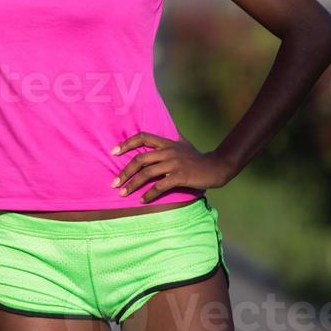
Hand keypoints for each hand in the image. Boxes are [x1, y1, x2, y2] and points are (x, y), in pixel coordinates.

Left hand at [110, 132, 234, 203]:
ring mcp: (173, 164)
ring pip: (147, 173)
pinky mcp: (180, 176)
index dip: (126, 143)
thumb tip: (165, 130)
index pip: (142, 137)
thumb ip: (172, 138)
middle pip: (140, 159)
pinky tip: (143, 200)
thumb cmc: (198, 157)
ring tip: (123, 193)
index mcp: (166, 142)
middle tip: (115, 183)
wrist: (216, 167)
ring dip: (132, 184)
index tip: (114, 152)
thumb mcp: (183, 143)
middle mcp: (168, 151)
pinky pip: (160, 186)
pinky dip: (149, 194)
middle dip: (125, 172)